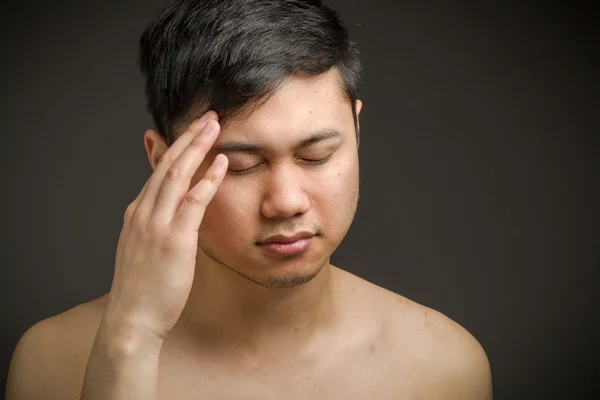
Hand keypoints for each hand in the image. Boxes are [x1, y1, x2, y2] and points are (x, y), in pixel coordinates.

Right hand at [104, 112, 227, 340]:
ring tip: (214, 125)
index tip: (191, 132)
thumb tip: (173, 216)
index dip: (175, 148)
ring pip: (178, 174)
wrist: (132, 319)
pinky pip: (193, 201)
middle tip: (207, 116)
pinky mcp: (174, 239)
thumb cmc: (143, 289)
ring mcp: (157, 224)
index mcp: (137, 214)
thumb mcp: (144, 250)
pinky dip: (207, 178)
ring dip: (197, 146)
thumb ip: (156, 227)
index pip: (158, 172)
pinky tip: (221, 161)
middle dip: (188, 137)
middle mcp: (144, 212)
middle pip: (167, 165)